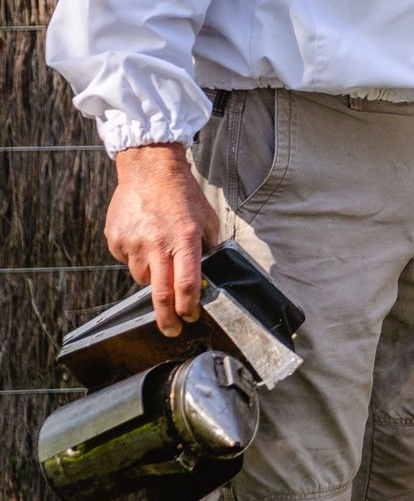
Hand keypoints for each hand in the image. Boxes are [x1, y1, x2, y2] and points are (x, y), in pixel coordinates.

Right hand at [105, 143, 221, 337]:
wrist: (150, 170)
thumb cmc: (183, 195)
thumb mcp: (207, 219)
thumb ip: (208, 247)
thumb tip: (210, 273)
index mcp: (185, 239)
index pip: (187, 284)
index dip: (189, 307)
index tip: (191, 317)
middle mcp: (158, 244)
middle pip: (160, 294)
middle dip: (167, 318)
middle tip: (172, 330)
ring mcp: (133, 243)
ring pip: (143, 277)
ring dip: (153, 276)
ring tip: (160, 252)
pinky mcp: (116, 239)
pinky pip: (127, 260)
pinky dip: (137, 257)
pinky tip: (145, 238)